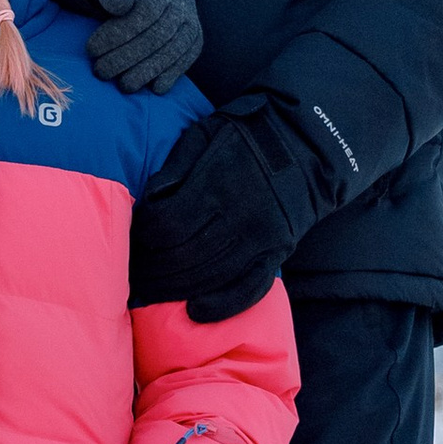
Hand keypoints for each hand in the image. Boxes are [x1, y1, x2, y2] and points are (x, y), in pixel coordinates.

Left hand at [64, 0, 201, 94]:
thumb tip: (121, 6)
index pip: (144, 13)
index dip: (117, 35)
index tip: (91, 49)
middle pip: (158, 35)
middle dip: (128, 57)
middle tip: (100, 71)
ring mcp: (190, 16)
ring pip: (174, 49)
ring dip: (148, 71)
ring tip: (123, 85)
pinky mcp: (192, 33)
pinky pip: (187, 56)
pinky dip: (173, 73)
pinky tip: (154, 88)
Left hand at [131, 96, 334, 318]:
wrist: (309, 145)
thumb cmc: (249, 136)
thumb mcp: (207, 132)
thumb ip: (176, 164)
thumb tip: (150, 198)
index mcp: (216, 184)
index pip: (167, 226)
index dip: (144, 238)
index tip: (133, 240)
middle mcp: (238, 216)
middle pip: (184, 256)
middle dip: (153, 269)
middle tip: (134, 275)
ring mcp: (261, 239)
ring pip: (210, 275)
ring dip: (176, 289)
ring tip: (151, 293)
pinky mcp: (278, 253)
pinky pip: (249, 288)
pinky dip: (221, 304)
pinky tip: (195, 311)